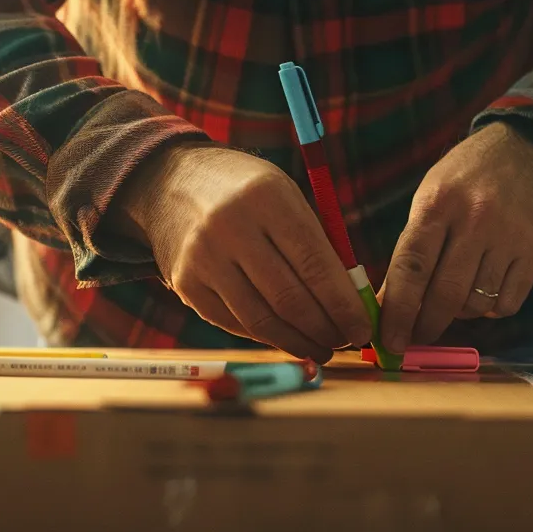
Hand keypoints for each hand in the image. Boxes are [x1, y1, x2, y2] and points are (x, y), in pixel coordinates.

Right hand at [117, 144, 370, 362]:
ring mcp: (202, 258)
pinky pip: (234, 323)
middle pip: (289, 298)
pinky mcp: (185, 284)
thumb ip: (316, 244)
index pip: (314, 264)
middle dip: (325, 329)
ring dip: (298, 342)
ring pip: (261, 320)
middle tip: (346, 342)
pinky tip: (287, 338)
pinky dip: (266, 337)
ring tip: (322, 348)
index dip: (343, 304)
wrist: (169, 183)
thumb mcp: (285, 196)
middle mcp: (230, 227)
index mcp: (266, 198)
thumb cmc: (246, 192)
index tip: (363, 328)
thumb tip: (351, 303)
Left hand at [377, 123, 532, 352]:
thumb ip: (411, 250)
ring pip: (476, 303)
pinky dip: (489, 309)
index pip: (412, 268)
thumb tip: (389, 306)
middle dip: (426, 325)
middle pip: (446, 294)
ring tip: (452, 298)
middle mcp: (475, 220)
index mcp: (438, 204)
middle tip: (415, 338)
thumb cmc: (464, 177)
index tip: (390, 341)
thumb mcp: (429, 198)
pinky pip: (507, 304)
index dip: (398, 310)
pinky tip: (482, 292)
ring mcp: (510, 237)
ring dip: (458, 313)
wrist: (524, 149)